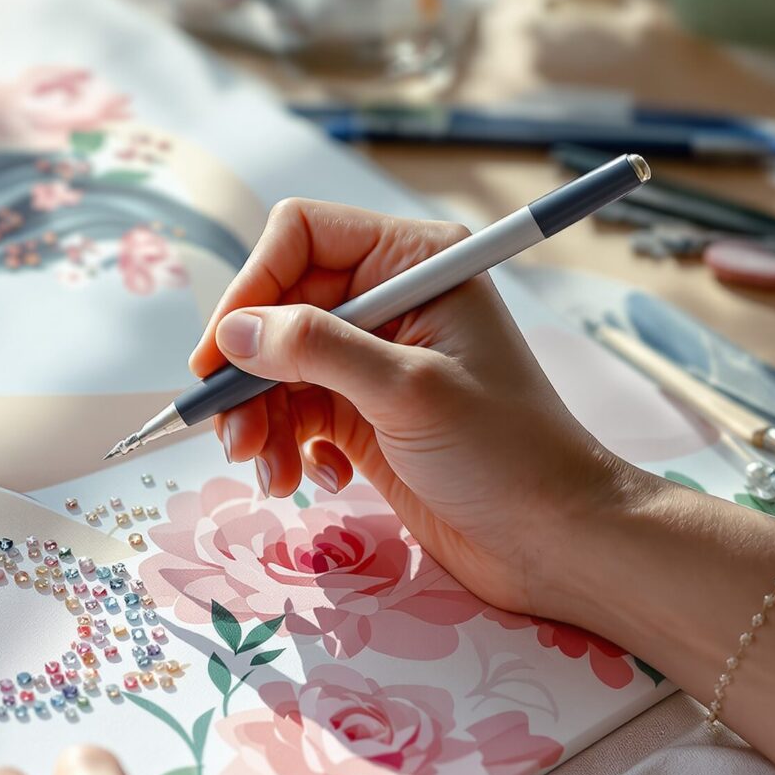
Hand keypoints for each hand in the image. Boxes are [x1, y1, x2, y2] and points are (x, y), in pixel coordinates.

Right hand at [190, 198, 636, 616]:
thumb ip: (316, 350)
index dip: (252, 289)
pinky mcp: (364, 412)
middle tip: (235, 437)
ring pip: (277, 368)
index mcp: (414, 262)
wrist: (552, 537)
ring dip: (261, 421)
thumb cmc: (505, 453)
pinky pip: (295, 412)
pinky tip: (315, 479)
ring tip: (272, 474)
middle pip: (277, 309)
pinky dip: (288, 446)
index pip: (300, 237)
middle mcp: (390, 299)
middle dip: (248, 375)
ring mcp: (375, 358)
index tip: (222, 355)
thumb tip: (234, 333)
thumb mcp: (406, 391)